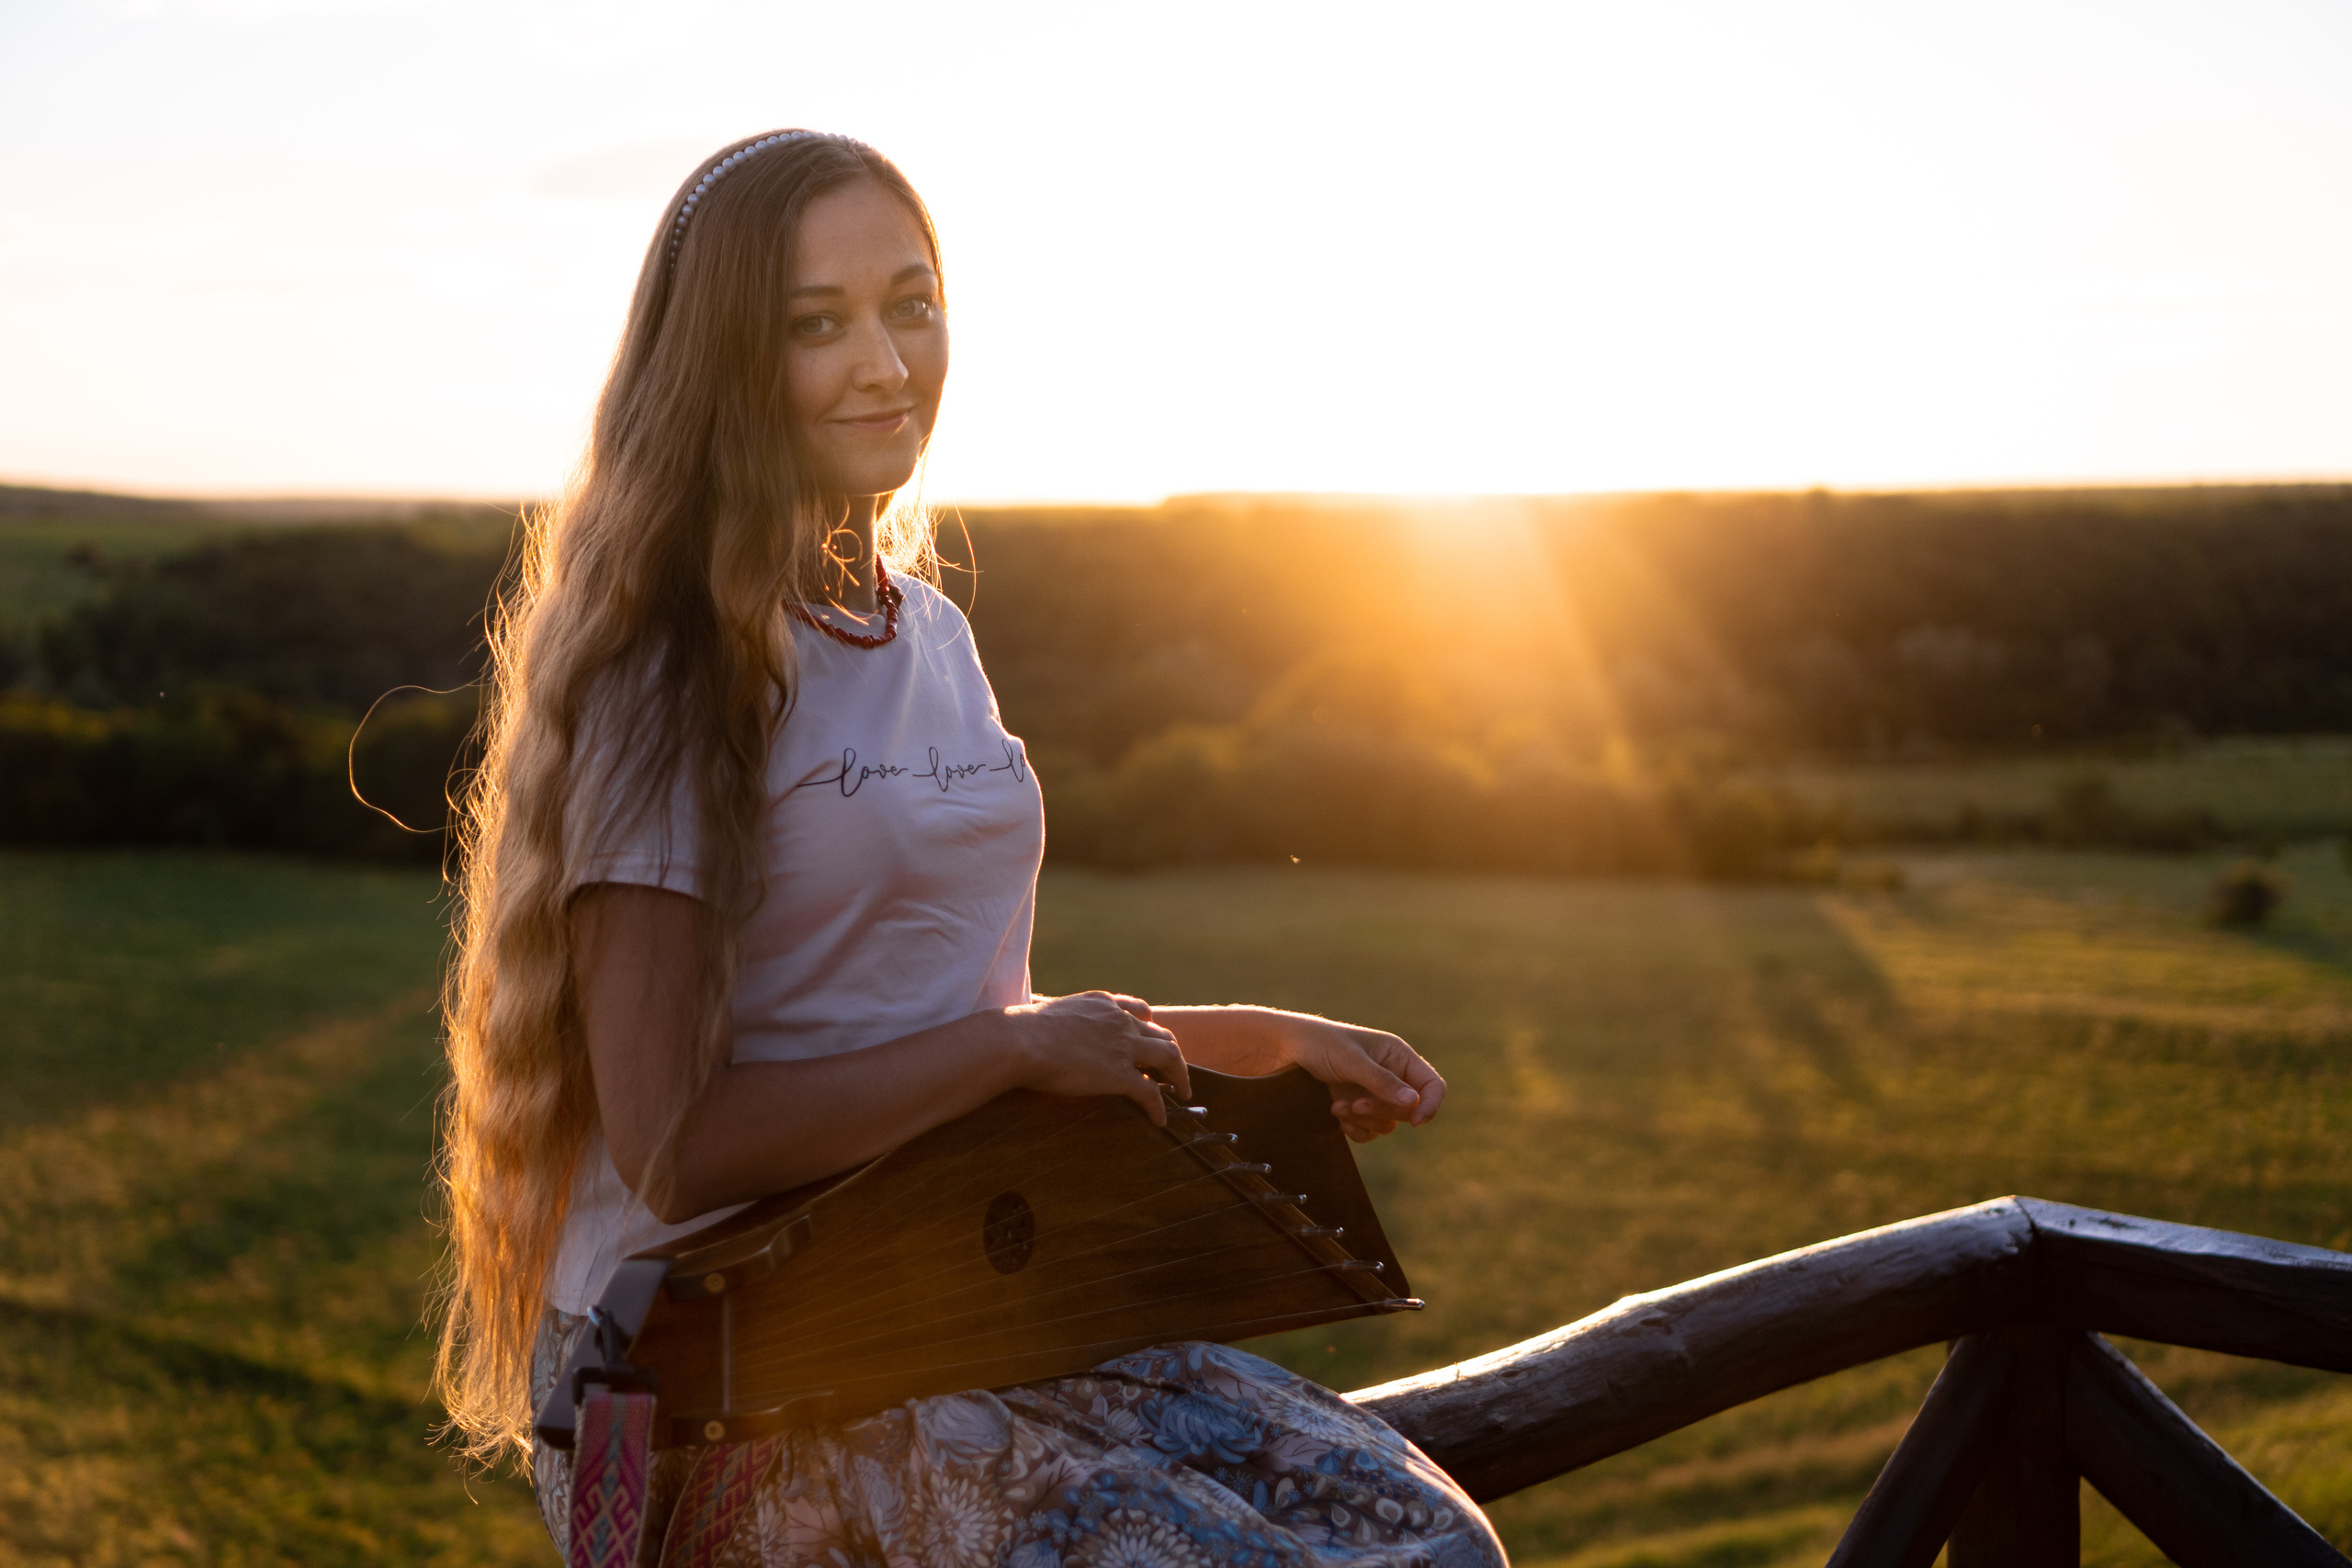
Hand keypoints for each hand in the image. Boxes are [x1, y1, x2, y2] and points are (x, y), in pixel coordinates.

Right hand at [1004, 991, 1189, 1124]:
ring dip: (1180, 1076)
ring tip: (1183, 1092)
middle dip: (1172, 1053)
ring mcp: (1124, 1047)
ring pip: (1170, 1058)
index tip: (1152, 1036)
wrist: (1021, 1041)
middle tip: (1174, 1072)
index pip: (1138, 1009)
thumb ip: (1059, 1022)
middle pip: (1162, 1035)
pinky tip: (1160, 1120)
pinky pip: (1151, 1093)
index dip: (1149, 1026)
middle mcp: (1120, 1021)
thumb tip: (1042, 1032)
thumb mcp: (1048, 1013)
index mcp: (1103, 1004)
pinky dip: (1159, 1108)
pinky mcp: (1120, 1074)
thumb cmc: (1021, 1030)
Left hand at [1280, 1017, 1446, 1143]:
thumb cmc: (1319, 1044)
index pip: (1432, 1085)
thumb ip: (1382, 1082)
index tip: (1416, 1121)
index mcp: (1398, 1056)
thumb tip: (1414, 1102)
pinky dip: (1356, 1129)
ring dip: (1363, 1119)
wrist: (1283, 1050)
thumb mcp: (1352, 1060)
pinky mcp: (1357, 1108)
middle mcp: (1391, 1075)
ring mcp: (1374, 1093)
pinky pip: (1370, 1131)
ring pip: (1388, 1123)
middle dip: (1381, 1110)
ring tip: (1337, 1105)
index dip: (1430, 1104)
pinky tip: (1337, 1117)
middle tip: (1355, 1104)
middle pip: (1408, 1109)